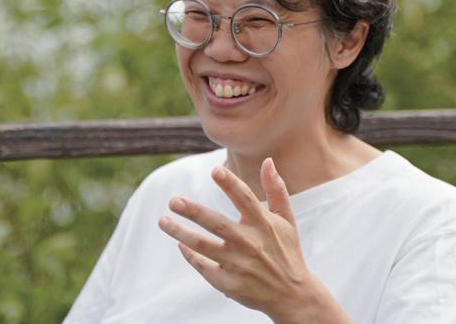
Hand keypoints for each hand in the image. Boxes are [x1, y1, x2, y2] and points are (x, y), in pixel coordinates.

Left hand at [157, 157, 317, 319]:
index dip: (230, 183)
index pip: (245, 198)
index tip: (215, 170)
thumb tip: (267, 160)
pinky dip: (190, 255)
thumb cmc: (287, 250)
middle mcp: (250, 243)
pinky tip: (180, 243)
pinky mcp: (229, 284)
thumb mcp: (286, 219)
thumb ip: (276, 189)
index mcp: (264, 224)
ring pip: (203, 246)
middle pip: (216, 224)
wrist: (292, 295)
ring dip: (180, 233)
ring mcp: (238, 265)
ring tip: (162, 220)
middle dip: (193, 211)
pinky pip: (203, 266)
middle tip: (173, 200)